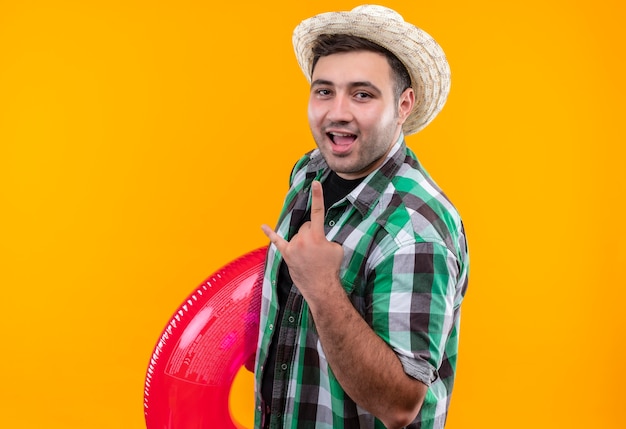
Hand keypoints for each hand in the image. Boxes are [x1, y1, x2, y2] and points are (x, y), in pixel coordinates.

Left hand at [261, 181, 343, 303]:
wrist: (322, 287)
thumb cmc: (331, 268)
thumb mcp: (336, 248)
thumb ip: (327, 238)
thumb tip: (320, 237)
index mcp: (317, 236)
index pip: (318, 211)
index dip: (318, 196)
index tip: (315, 183)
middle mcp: (303, 239)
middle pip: (305, 226)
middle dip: (311, 233)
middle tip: (318, 249)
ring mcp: (293, 247)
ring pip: (297, 235)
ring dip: (303, 242)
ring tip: (310, 257)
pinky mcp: (287, 254)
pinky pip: (277, 241)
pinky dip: (270, 233)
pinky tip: (263, 226)